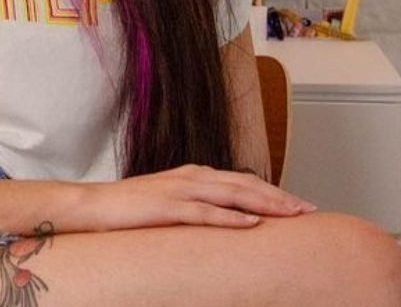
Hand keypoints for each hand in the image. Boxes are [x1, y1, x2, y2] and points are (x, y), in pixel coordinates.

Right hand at [82, 164, 316, 230]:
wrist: (91, 206)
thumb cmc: (128, 210)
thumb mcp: (169, 205)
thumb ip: (196, 208)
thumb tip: (223, 225)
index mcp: (193, 176)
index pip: (243, 181)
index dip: (273, 192)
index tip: (299, 206)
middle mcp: (191, 177)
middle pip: (246, 184)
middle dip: (280, 197)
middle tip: (309, 210)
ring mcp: (179, 191)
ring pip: (232, 194)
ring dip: (265, 204)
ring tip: (291, 214)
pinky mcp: (166, 207)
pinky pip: (205, 213)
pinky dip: (230, 218)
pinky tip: (251, 224)